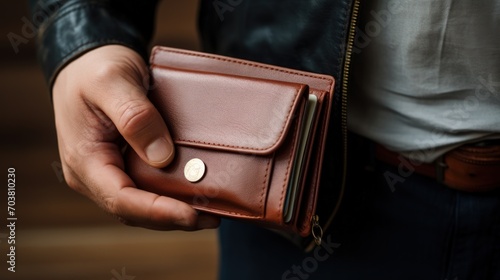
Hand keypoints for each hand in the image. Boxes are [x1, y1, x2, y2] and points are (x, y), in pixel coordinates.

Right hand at [52, 45, 219, 229]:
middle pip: (135, 210)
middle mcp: (94, 174)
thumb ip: (135, 118)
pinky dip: (171, 193)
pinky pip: (147, 186)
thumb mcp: (112, 82)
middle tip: (213, 216)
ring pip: (142, 202)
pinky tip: (196, 190)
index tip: (191, 215)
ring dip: (174, 209)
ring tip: (211, 209)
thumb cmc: (95, 68)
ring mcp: (109, 171)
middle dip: (173, 218)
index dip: (157, 211)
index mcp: (84, 160)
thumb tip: (162, 157)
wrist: (87, 60)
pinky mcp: (123, 164)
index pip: (121, 200)